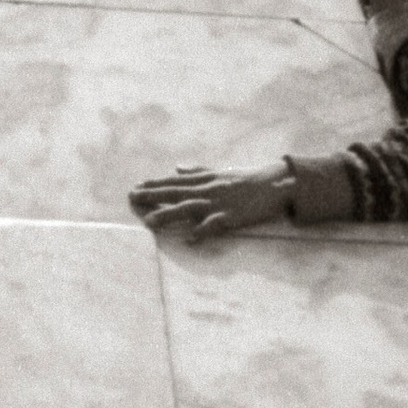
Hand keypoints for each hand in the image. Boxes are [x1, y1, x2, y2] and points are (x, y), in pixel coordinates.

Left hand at [129, 165, 288, 243]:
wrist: (275, 183)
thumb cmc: (247, 178)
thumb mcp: (220, 172)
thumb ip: (198, 171)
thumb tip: (177, 167)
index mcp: (205, 179)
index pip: (174, 181)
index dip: (154, 184)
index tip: (136, 186)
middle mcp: (208, 189)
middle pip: (175, 193)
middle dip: (152, 196)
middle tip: (132, 198)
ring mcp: (219, 203)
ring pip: (188, 208)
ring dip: (168, 215)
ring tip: (149, 222)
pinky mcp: (231, 216)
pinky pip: (214, 226)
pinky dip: (201, 232)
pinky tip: (190, 240)